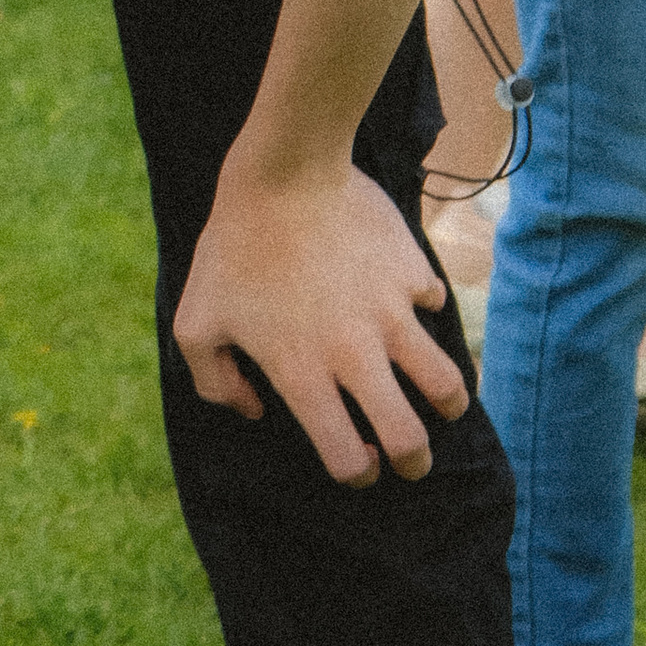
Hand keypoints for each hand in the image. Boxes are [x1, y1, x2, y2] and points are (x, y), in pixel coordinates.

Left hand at [173, 153, 469, 487]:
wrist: (285, 172)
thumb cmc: (233, 248)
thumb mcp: (196, 322)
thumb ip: (215, 381)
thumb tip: (254, 410)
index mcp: (304, 376)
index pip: (348, 457)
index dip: (357, 473)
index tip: (360, 464)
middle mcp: (355, 355)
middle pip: (409, 439)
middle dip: (415, 462)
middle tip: (413, 459)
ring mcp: (391, 315)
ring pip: (447, 385)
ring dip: (449, 404)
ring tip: (444, 404)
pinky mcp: (413, 274)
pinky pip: (433, 305)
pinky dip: (425, 313)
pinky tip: (409, 305)